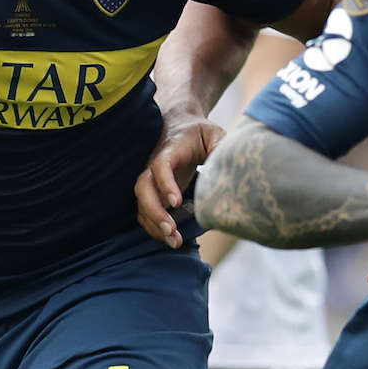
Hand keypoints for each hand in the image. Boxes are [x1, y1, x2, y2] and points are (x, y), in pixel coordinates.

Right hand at [135, 112, 224, 247]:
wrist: (180, 126)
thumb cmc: (198, 132)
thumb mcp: (213, 133)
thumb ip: (220, 145)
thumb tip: (226, 162)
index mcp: (170, 149)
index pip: (160, 164)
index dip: (165, 183)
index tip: (176, 202)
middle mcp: (154, 165)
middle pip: (143, 187)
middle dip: (155, 211)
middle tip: (171, 230)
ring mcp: (151, 179)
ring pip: (142, 203)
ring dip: (154, 224)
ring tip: (174, 242)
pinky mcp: (153, 191)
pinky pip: (145, 211)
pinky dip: (153, 227)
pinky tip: (170, 239)